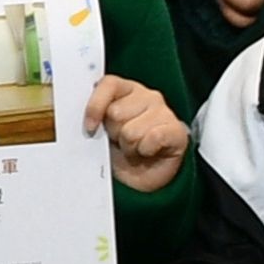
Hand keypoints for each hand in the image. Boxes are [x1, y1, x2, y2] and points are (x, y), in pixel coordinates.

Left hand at [87, 73, 189, 190]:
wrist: (141, 179)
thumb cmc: (120, 152)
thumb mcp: (101, 133)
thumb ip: (94, 119)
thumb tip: (87, 120)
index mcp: (124, 90)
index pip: (108, 84)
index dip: (95, 106)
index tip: (90, 127)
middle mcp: (146, 96)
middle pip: (116, 112)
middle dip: (114, 133)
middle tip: (121, 141)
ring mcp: (163, 111)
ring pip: (132, 130)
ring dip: (129, 146)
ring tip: (134, 148)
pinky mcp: (176, 130)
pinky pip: (153, 138)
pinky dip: (146, 150)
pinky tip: (148, 152)